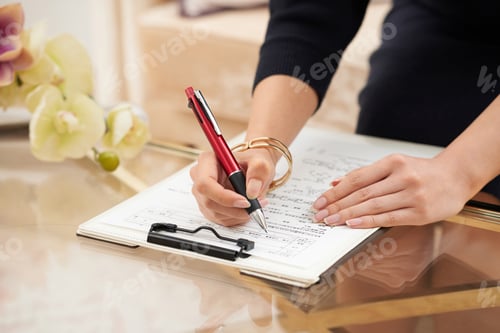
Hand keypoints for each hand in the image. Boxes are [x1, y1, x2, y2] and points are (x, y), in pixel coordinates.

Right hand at [189, 148, 275, 225]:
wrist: (254, 171)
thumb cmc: (252, 163)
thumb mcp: (260, 162)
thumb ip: (258, 172)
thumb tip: (251, 192)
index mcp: (207, 160)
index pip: (205, 183)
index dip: (224, 196)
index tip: (245, 201)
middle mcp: (200, 176)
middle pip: (209, 201)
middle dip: (234, 209)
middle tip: (254, 206)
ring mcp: (201, 193)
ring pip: (215, 213)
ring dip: (238, 214)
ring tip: (255, 204)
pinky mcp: (207, 206)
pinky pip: (220, 219)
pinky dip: (236, 217)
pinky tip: (246, 208)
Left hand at [312, 153, 469, 227]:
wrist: (456, 177)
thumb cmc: (421, 172)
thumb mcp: (394, 166)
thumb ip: (366, 174)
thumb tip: (335, 183)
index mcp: (392, 162)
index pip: (356, 178)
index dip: (336, 191)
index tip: (320, 201)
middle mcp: (402, 177)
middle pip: (361, 193)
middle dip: (336, 205)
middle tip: (319, 214)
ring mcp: (412, 194)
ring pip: (372, 205)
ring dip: (347, 214)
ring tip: (330, 221)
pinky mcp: (420, 212)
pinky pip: (389, 218)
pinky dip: (368, 221)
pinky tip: (352, 225)